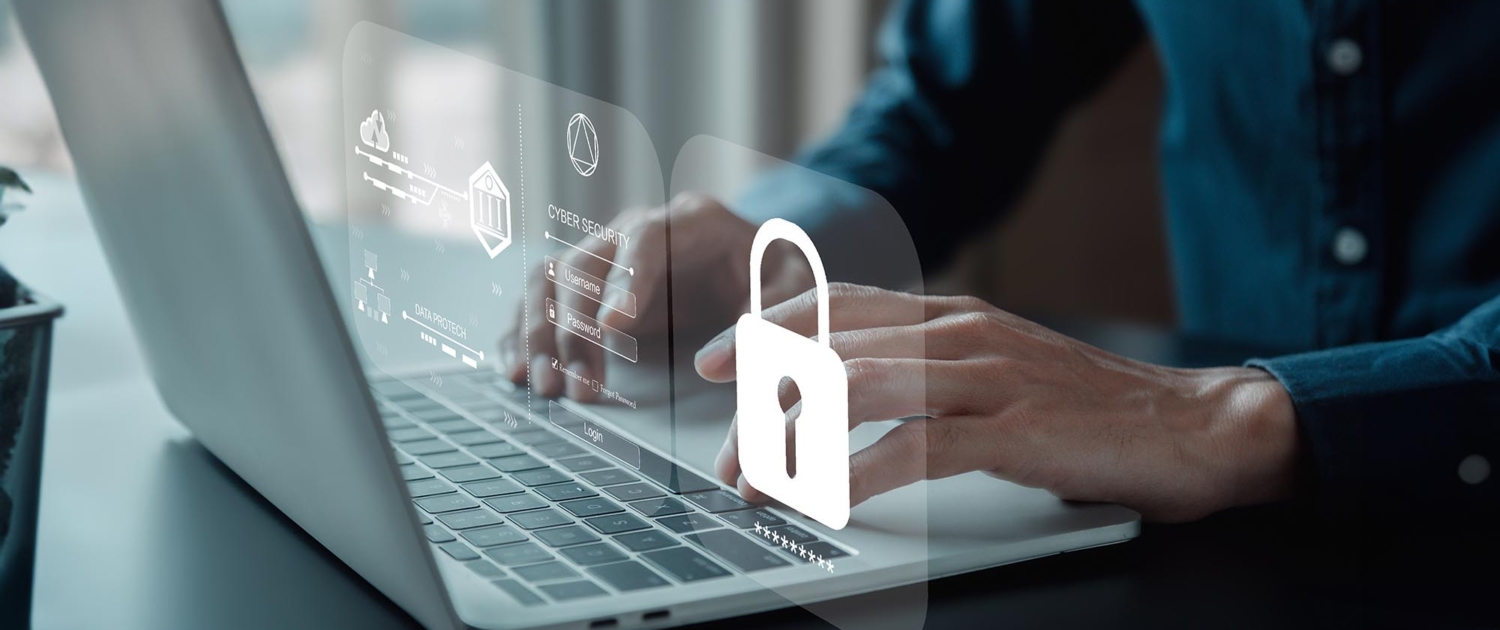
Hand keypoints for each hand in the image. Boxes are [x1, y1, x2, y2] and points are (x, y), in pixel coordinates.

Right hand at [499, 193, 812, 400]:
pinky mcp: (590, 285)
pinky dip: (523, 332)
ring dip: (541, 333)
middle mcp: (640, 229)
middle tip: (580, 387)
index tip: (614, 326)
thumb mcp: (794, 289)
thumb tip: (712, 366)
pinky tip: (516, 370)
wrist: (759, 262)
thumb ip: (768, 319)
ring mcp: (608, 254)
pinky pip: (541, 299)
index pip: (647, 240)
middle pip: (586, 264)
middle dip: (576, 327)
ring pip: (553, 281)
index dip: (626, 280)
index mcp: (693, 220)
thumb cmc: (777, 275)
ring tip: (544, 386)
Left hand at [697, 284, 1302, 522]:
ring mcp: (988, 377)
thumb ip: (930, 364)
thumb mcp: (998, 367)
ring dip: (794, 436)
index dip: (766, 328)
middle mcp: (961, 333)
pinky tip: (827, 498)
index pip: (837, 305)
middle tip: (725, 449)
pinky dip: (858, 473)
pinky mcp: (1014, 431)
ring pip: (857, 387)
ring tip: (757, 478)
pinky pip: (915, 448)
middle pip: (831, 347)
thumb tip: (850, 382)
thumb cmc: (1090, 407)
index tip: (716, 360)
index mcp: (954, 315)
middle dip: (762, 399)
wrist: (1194, 426)